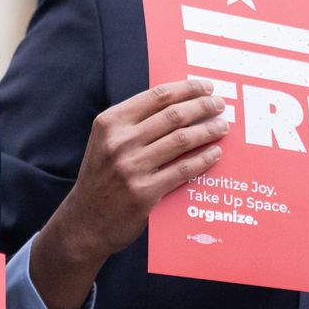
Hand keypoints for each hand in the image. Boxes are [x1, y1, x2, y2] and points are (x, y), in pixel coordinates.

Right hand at [28, 80, 229, 308]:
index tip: (205, 86)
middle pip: (173, 115)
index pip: (156, 97)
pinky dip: (204, 159)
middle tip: (219, 105)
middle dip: (202, 107)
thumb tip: (178, 104)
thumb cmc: (101, 178)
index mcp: (109, 123)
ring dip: (208, 130)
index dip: (186, 89)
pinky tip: (215, 153)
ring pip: (182, 140)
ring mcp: (131, 168)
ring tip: (222, 127)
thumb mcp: (105, 142)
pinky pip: (183, 169)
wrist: (85, 222)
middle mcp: (119, 142)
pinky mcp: (145, 192)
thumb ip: (133, 123)